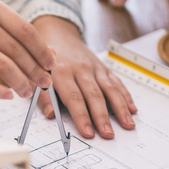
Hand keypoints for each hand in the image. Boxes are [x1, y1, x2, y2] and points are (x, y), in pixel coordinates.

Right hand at [0, 0, 56, 98]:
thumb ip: (14, 33)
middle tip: (44, 83)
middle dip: (34, 70)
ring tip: (26, 92)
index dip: (41, 51)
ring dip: (19, 82)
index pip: (25, 31)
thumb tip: (50, 54)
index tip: (51, 65)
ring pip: (1, 65)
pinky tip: (6, 95)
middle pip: (16, 50)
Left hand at [32, 16, 136, 138]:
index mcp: (61, 71)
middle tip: (108, 134)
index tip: (88, 133)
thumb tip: (50, 115)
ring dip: (120, 108)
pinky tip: (133, 109)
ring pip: (110, 89)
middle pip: (94, 95)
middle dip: (102, 117)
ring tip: (128, 125)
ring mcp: (94, 67)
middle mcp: (80, 68)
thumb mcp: (36, 76)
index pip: (73, 97)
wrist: (57, 34)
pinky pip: (117, 82)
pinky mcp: (103, 67)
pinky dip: (126, 96)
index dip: (81, 116)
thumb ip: (42, 96)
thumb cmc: (44, 61)